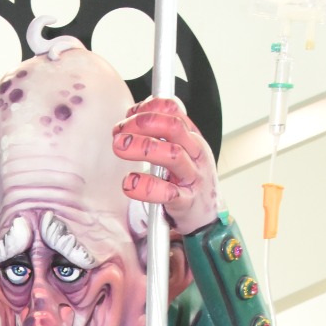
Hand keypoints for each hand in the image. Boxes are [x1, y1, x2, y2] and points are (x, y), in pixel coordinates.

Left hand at [112, 97, 221, 235]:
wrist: (206, 217)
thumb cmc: (189, 182)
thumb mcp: (183, 153)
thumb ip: (163, 135)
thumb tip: (137, 114)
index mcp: (193, 139)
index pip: (174, 112)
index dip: (149, 108)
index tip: (129, 114)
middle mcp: (196, 155)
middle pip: (174, 127)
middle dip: (143, 123)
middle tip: (119, 131)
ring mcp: (193, 178)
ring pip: (173, 155)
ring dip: (143, 147)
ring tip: (120, 147)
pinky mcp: (186, 203)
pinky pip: (167, 193)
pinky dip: (146, 187)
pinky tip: (130, 183)